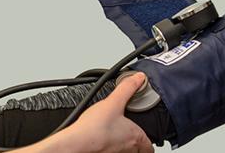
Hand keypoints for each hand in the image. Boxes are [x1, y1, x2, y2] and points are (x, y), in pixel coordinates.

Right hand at [36, 72, 153, 152]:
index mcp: (135, 137)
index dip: (148, 143)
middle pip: (138, 151)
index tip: (146, 138)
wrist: (76, 143)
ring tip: (114, 134)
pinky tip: (100, 139)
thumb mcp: (113, 102)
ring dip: (121, 146)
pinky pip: (111, 152)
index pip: (149, 147)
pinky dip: (108, 147)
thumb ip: (127, 88)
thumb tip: (139, 78)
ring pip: (124, 152)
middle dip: (135, 144)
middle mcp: (127, 150)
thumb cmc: (95, 128)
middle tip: (129, 134)